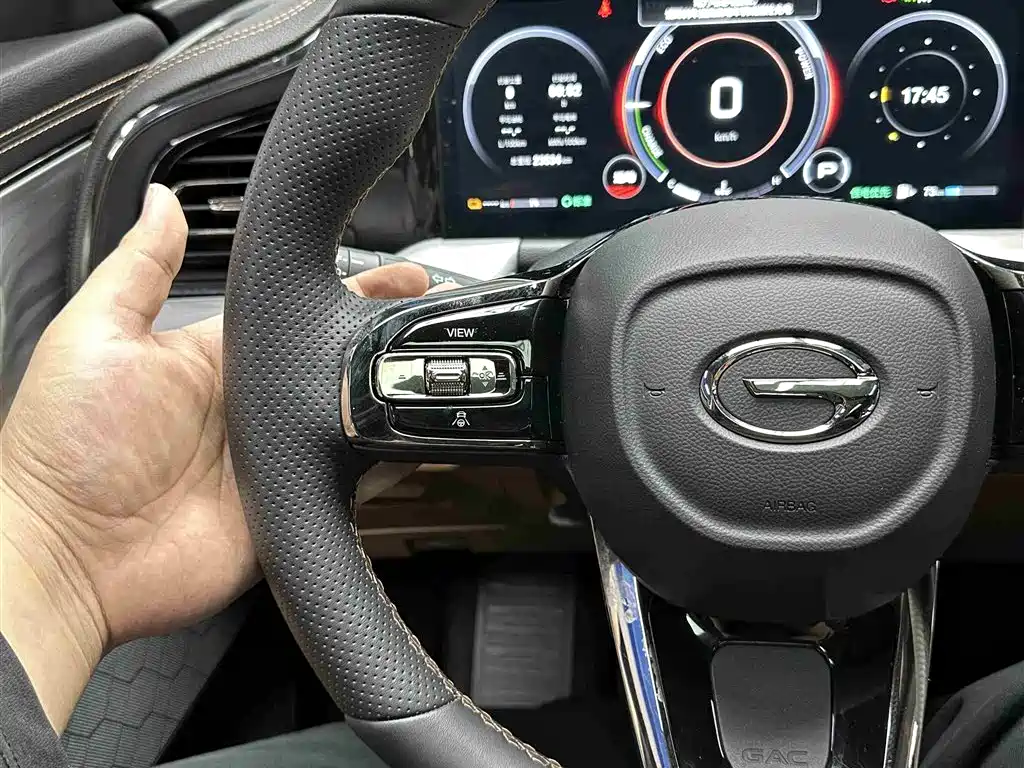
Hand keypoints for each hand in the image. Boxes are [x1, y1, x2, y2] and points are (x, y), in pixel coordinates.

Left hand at [0, 184, 432, 728]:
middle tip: (435, 322)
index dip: (346, 292)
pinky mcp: (289, 509)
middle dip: (384, 344)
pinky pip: (347, 486)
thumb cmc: (65, 447)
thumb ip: (139, 267)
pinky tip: (411, 446)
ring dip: (387, 402)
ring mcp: (274, 460)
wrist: (70, 556)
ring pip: (349, 423)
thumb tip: (163, 199)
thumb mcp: (95, 336)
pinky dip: (380, 469)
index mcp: (214, 358)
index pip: (295, 315)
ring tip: (436, 377)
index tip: (398, 275)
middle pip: (334, 367)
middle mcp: (252, 407)